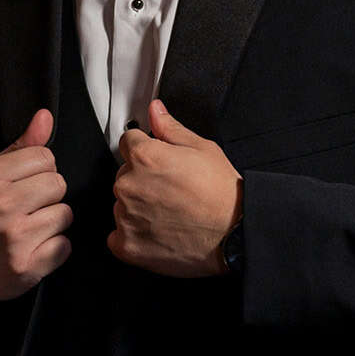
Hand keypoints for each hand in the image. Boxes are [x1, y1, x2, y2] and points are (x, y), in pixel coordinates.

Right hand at [0, 108, 72, 330]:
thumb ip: (19, 147)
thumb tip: (45, 116)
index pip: (45, 157)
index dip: (40, 171)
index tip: (25, 185)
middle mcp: (1, 205)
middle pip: (59, 184)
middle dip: (48, 195)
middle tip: (27, 208)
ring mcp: (15, 238)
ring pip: (65, 214)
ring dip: (52, 222)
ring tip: (29, 228)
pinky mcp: (27, 266)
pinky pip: (65, 246)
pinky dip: (53, 249)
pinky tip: (32, 248)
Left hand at [110, 100, 242, 277]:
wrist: (234, 234)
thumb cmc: (222, 193)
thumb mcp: (202, 148)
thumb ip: (170, 128)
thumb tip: (155, 110)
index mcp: (144, 157)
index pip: (128, 142)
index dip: (147, 150)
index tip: (160, 163)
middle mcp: (129, 185)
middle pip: (125, 174)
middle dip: (143, 179)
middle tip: (171, 190)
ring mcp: (126, 217)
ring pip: (122, 205)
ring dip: (138, 207)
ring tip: (170, 213)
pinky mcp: (127, 245)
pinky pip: (119, 237)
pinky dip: (134, 235)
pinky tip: (159, 233)